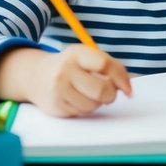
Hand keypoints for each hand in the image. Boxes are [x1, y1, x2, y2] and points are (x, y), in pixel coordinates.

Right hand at [0, 46, 132, 116]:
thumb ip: (110, 67)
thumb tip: (129, 87)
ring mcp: (59, 89)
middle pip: (101, 89)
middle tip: (109, 94)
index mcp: (76, 53)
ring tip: (88, 94)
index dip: (121, 78)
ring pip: (93, 105)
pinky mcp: (56, 106)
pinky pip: (82, 113)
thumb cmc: (71, 66)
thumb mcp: (86, 57)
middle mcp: (65, 70)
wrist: (36, 76)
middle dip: (111, 95)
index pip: (104, 64)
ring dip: (97, 103)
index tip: (128, 88)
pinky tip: (77, 99)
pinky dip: (85, 109)